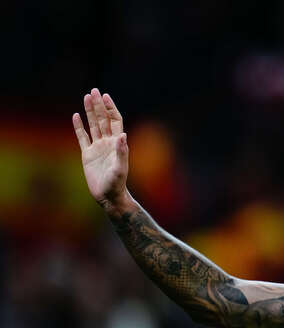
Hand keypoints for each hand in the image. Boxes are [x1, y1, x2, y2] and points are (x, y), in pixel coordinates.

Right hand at [72, 88, 128, 207]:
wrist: (108, 196)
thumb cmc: (117, 183)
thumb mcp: (120, 168)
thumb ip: (122, 151)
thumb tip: (123, 134)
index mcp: (117, 143)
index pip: (115, 121)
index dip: (111, 108)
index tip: (106, 96)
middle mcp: (108, 143)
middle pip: (103, 119)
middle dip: (99, 105)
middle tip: (94, 90)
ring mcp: (97, 148)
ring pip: (93, 125)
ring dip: (89, 112)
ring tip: (86, 97)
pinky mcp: (87, 155)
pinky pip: (82, 137)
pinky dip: (79, 127)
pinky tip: (75, 116)